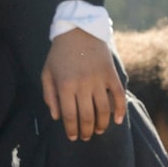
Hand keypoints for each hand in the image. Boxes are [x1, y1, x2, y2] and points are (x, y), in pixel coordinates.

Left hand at [43, 27, 125, 141]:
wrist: (79, 30)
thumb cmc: (60, 53)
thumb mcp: (47, 72)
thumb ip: (49, 95)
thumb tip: (57, 117)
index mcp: (65, 85)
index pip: (69, 116)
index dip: (71, 130)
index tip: (73, 137)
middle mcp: (83, 84)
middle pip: (87, 116)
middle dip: (86, 131)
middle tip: (86, 137)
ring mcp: (99, 80)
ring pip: (104, 110)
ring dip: (102, 125)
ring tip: (99, 131)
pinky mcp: (111, 74)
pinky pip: (119, 96)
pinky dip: (120, 110)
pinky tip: (118, 121)